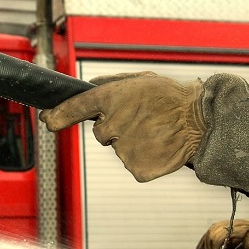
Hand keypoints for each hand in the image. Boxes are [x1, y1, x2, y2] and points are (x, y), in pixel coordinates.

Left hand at [39, 72, 205, 181]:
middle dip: (118, 128)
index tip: (49, 120)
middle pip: (102, 133)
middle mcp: (113, 125)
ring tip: (156, 131)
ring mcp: (124, 149)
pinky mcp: (137, 168)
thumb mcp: (142, 79)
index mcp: (111, 98)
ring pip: (121, 149)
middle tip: (143, 120)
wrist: (200, 120)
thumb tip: (90, 86)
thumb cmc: (173, 97)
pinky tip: (159, 146)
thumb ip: (112, 83)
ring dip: (135, 142)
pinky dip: (146, 158)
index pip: (74, 107)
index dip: (58, 115)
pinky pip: (134, 165)